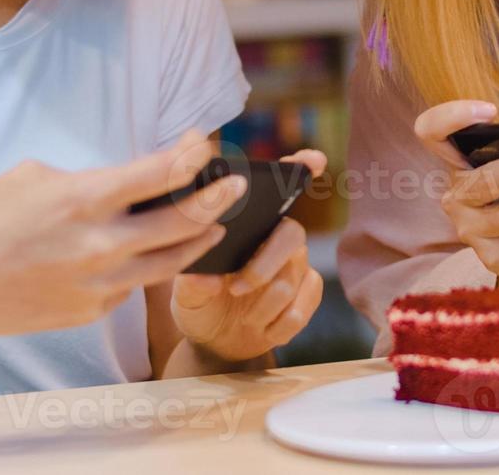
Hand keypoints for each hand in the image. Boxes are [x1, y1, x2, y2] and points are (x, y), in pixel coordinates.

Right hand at [0, 129, 242, 340]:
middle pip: (181, 221)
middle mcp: (98, 244)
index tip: (205, 145)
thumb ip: (90, 181)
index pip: (160, 173)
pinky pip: (131, 287)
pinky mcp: (88, 312)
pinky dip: (143, 268)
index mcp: (83, 199)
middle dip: (216, 200)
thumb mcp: (32, 177)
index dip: (192, 155)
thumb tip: (129, 183)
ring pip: (169, 263)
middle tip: (235, 188)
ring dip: (195, 241)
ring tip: (212, 226)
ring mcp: (96, 284)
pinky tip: (149, 256)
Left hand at [171, 149, 327, 362]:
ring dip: (263, 306)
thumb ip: (191, 283)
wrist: (215, 341)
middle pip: (292, 234)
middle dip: (265, 264)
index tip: (313, 159)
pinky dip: (279, 324)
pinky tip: (263, 329)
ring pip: (293, 277)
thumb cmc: (199, 302)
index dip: (300, 169)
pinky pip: (304, 305)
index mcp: (249, 223)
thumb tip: (207, 277)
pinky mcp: (308, 293)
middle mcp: (277, 235)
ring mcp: (297, 264)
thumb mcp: (184, 293)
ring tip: (243, 316)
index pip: (277, 189)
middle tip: (238, 288)